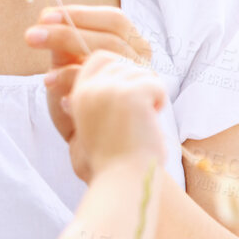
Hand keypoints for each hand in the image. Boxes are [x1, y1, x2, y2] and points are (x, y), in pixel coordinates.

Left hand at [26, 6, 152, 139]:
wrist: (92, 149)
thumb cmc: (81, 106)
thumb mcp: (69, 71)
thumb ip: (64, 48)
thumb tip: (46, 20)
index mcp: (133, 48)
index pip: (115, 21)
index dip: (80, 14)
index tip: (45, 16)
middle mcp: (142, 64)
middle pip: (111, 37)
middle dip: (67, 33)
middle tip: (32, 36)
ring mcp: (140, 84)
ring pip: (108, 59)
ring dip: (70, 66)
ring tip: (46, 79)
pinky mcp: (136, 106)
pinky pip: (107, 90)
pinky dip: (79, 92)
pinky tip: (64, 103)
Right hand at [60, 51, 166, 184]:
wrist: (123, 180)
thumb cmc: (114, 159)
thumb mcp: (92, 124)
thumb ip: (92, 100)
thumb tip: (90, 81)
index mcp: (78, 95)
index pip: (99, 58)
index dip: (119, 67)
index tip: (130, 91)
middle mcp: (90, 89)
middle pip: (124, 63)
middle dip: (138, 83)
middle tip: (140, 112)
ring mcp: (109, 90)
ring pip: (141, 72)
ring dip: (150, 93)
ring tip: (143, 120)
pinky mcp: (130, 94)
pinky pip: (155, 83)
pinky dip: (160, 100)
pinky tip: (151, 120)